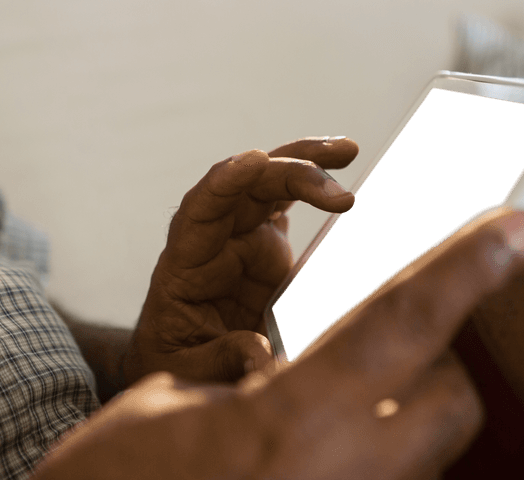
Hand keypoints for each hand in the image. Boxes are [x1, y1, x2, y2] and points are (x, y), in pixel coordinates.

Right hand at [34, 207, 523, 479]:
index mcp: (286, 425)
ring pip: (429, 447)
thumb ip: (237, 372)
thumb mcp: (158, 405)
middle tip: (382, 328)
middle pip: (445, 396)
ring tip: (336, 393)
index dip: (463, 266)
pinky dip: (371, 449)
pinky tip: (314, 446)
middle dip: (434, 350)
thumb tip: (282, 356)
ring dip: (404, 405)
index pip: (398, 325)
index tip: (519, 226)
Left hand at [123, 137, 359, 385]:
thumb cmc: (175, 363)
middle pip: (246, 190)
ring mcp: (242, 239)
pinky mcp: (267, 246)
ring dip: (306, 167)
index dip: (224, 183)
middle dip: (290, 177)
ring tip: (347, 150)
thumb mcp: (187, 372)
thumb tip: (264, 357)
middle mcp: (214, 240)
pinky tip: (341, 171)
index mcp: (185, 265)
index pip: (199, 211)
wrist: (182, 365)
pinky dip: (312, 186)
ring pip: (270, 188)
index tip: (255, 160)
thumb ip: (221, 359)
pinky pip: (286, 204)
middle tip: (339, 194)